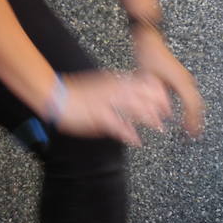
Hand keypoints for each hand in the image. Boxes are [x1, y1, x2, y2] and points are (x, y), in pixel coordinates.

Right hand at [53, 70, 170, 144]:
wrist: (56, 95)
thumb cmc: (78, 94)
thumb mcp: (102, 88)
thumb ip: (121, 95)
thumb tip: (135, 104)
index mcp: (115, 81)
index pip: (143, 82)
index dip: (158, 93)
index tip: (167, 103)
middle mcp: (113, 88)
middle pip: (143, 93)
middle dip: (158, 105)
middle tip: (167, 116)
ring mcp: (106, 101)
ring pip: (134, 107)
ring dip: (149, 118)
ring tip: (158, 127)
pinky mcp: (98, 114)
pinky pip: (118, 124)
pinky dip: (129, 134)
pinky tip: (137, 141)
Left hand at [132, 27, 203, 135]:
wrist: (150, 38)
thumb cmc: (149, 55)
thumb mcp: (149, 79)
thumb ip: (157, 97)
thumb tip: (164, 113)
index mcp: (181, 82)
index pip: (192, 107)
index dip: (192, 121)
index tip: (190, 133)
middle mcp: (187, 81)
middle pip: (198, 106)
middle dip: (196, 121)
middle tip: (193, 134)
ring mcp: (186, 78)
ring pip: (195, 101)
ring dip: (194, 114)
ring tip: (190, 126)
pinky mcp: (183, 77)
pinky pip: (191, 95)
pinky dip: (190, 106)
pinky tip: (185, 111)